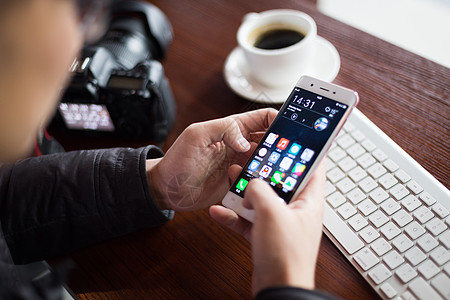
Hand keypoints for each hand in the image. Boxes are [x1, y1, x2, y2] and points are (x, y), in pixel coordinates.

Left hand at [146, 108, 276, 210]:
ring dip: (271, 168)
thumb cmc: (177, 160)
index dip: (280, 120)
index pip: (264, 118)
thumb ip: (223, 129)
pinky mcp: (238, 184)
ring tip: (270, 174)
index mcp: (233, 129)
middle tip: (286, 158)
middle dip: (282, 147)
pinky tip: (259, 188)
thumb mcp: (196, 136)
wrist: (166, 189)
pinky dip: (261, 184)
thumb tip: (246, 141)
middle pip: (271, 142)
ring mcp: (240, 166)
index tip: (292, 129)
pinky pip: (256, 182)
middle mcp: (240, 146)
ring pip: (267, 163)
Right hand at [209, 162, 325, 295]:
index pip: (313, 166)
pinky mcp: (266, 235)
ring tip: (231, 179)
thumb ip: (260, 189)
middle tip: (251, 157)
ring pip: (262, 198)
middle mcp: (296, 209)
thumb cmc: (286, 255)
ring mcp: (280, 222)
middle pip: (281, 180)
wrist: (278, 290)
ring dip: (244, 191)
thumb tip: (252, 183)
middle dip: (263, 169)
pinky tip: (220, 211)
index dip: (303, 149)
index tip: (290, 137)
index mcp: (309, 200)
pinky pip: (249, 219)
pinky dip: (234, 215)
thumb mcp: (271, 213)